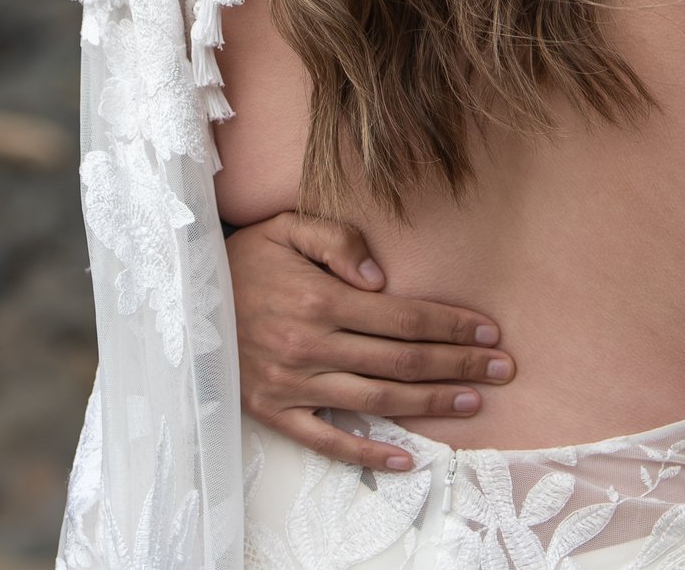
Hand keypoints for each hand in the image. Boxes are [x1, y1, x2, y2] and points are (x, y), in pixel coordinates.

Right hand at [227, 210, 515, 470]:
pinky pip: (327, 440)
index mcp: (319, 299)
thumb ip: (338, 241)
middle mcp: (310, 345)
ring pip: (377, 400)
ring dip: (431, 404)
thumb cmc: (245, 257)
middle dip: (458, 366)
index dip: (451, 326)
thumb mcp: (287, 227)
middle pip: (402, 362)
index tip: (488, 332)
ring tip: (472, 402)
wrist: (182, 295)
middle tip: (501, 370)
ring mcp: (292, 383)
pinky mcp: (274, 411)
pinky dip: (368, 452)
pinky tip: (405, 456)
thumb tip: (380, 279)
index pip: (404, 318)